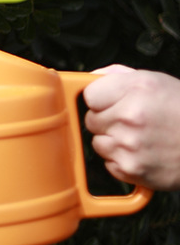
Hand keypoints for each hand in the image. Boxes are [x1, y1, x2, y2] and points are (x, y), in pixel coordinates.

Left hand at [84, 65, 179, 190]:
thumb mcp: (155, 81)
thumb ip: (117, 76)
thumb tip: (90, 79)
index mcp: (135, 89)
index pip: (89, 95)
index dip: (100, 99)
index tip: (111, 103)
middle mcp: (130, 116)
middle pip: (91, 120)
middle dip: (107, 120)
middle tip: (131, 121)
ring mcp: (129, 144)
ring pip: (98, 143)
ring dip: (113, 142)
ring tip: (140, 138)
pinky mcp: (132, 168)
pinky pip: (109, 164)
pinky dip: (122, 161)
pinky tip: (143, 153)